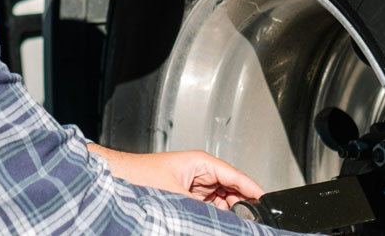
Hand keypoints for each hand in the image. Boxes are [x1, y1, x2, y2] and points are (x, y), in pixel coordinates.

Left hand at [87, 144, 264, 209]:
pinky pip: (209, 207)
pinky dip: (214, 216)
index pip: (236, 176)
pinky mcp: (187, 197)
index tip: (266, 203)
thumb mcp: (176, 195)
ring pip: (222, 202)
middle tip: (249, 221)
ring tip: (233, 223)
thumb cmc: (139, 175)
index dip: (253, 190)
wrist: (117, 179)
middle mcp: (200, 172)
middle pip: (232, 190)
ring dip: (227, 213)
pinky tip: (217, 223)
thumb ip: (203, 209)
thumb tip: (224, 218)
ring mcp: (194, 185)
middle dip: (241, 206)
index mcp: (201, 162)